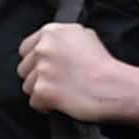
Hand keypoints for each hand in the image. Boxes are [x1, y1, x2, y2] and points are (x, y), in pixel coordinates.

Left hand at [16, 23, 138, 130]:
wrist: (114, 86)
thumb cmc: (105, 65)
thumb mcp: (86, 36)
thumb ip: (63, 38)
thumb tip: (52, 44)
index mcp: (51, 32)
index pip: (25, 48)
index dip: (35, 60)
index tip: (45, 68)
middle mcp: (43, 48)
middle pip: (24, 68)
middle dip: (37, 77)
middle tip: (57, 82)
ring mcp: (41, 69)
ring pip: (27, 86)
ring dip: (42, 92)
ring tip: (63, 93)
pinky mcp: (42, 91)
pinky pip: (34, 103)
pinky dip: (46, 106)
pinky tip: (62, 102)